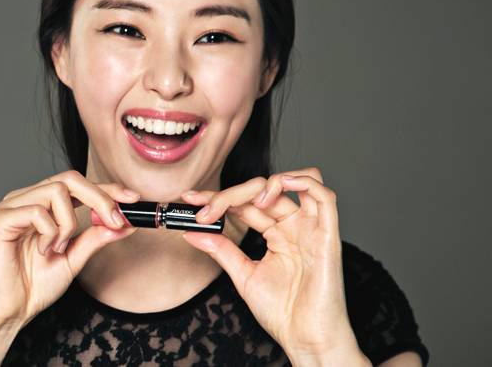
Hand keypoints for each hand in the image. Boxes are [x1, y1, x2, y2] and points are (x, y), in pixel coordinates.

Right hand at [0, 170, 138, 331]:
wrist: (9, 311)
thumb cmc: (33, 287)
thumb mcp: (73, 259)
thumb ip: (95, 238)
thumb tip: (125, 223)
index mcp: (41, 205)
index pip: (77, 185)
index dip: (106, 188)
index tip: (132, 199)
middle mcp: (25, 199)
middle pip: (69, 178)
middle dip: (99, 197)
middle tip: (114, 221)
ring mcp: (11, 206)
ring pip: (56, 190)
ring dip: (69, 223)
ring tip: (59, 248)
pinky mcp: (1, 219)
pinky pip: (37, 211)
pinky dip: (50, 233)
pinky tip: (43, 250)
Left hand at [178, 168, 364, 359]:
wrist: (304, 337)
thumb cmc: (282, 312)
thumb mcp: (243, 275)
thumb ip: (221, 250)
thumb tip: (192, 232)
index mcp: (277, 235)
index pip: (246, 204)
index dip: (218, 198)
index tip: (190, 200)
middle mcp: (295, 227)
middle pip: (264, 191)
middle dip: (230, 194)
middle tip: (205, 209)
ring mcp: (312, 229)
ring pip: (298, 182)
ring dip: (268, 183)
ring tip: (245, 202)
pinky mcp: (327, 235)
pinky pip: (323, 196)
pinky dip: (302, 181)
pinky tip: (275, 188)